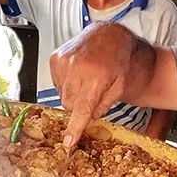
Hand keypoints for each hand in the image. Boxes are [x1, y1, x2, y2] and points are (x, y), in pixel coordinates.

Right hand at [50, 22, 139, 149]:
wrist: (111, 34)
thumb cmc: (119, 59)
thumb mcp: (121, 85)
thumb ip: (103, 105)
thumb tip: (87, 119)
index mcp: (96, 75)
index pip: (82, 108)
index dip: (75, 127)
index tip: (68, 142)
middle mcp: (77, 66)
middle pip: (69, 103)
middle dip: (80, 105)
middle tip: (92, 94)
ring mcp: (64, 60)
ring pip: (62, 94)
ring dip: (73, 93)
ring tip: (87, 79)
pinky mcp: (55, 57)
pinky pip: (56, 83)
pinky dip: (67, 83)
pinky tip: (78, 73)